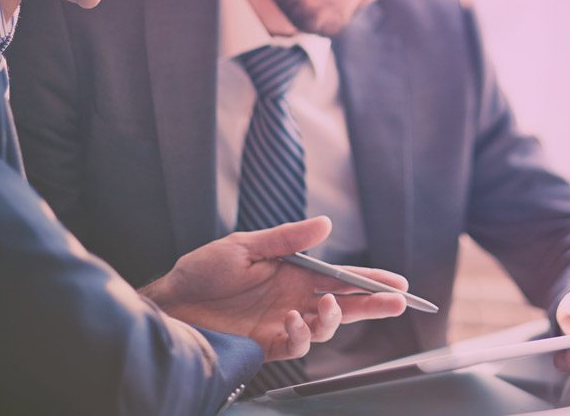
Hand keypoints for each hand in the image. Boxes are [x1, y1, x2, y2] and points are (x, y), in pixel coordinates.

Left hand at [140, 216, 407, 360]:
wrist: (170, 303)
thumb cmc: (203, 271)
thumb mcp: (245, 246)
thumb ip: (287, 239)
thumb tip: (326, 224)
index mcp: (296, 273)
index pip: (342, 277)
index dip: (371, 281)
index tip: (399, 284)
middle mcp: (295, 299)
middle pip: (345, 304)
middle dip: (374, 304)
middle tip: (398, 303)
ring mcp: (283, 323)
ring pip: (326, 327)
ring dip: (335, 317)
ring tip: (329, 304)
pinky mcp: (266, 344)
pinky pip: (296, 344)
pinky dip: (301, 333)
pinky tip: (292, 319)